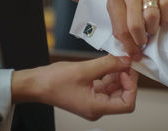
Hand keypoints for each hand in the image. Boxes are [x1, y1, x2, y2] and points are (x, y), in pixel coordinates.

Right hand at [11, 54, 137, 119]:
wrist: (36, 84)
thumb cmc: (53, 82)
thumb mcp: (84, 69)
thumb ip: (108, 64)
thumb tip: (125, 60)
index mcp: (96, 108)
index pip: (127, 104)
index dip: (131, 86)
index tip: (127, 70)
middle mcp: (96, 108)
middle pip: (122, 96)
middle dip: (125, 78)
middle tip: (125, 62)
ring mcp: (93, 102)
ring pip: (114, 90)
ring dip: (117, 75)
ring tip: (116, 60)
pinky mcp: (89, 94)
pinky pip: (105, 86)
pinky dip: (109, 74)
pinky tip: (107, 63)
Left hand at [108, 0, 167, 59]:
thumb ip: (118, 14)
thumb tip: (125, 42)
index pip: (120, 29)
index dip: (128, 46)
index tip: (133, 54)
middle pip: (136, 27)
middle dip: (140, 41)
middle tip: (143, 44)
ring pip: (152, 19)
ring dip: (153, 30)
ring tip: (152, 30)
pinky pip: (167, 9)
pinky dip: (165, 19)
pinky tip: (161, 18)